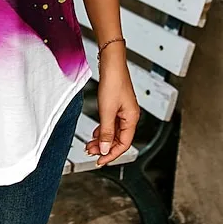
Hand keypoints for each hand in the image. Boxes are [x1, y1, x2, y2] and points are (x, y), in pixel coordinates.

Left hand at [85, 44, 139, 165]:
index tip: (100, 161)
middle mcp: (130, 116)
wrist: (111, 62)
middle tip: (91, 152)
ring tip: (90, 144)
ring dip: (102, 139)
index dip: (111, 154)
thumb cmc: (113, 81)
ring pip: (114, 131)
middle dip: (104, 147)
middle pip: (118, 139)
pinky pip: (111, 123)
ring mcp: (124, 110)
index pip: (124, 144)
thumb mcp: (107, 110)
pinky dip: (103, 129)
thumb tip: (105, 148)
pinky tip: (96, 132)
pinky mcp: (117, 104)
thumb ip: (106, 131)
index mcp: (132, 119)